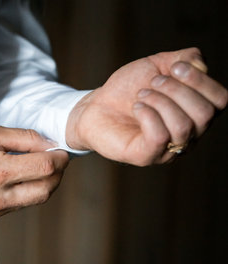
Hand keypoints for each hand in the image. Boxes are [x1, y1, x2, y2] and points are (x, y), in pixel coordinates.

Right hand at [0, 125, 68, 219]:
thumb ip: (26, 138)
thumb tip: (51, 145)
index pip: (44, 168)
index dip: (60, 159)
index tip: (62, 151)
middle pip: (46, 190)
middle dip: (58, 174)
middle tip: (58, 160)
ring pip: (36, 200)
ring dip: (46, 183)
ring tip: (43, 167)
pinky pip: (21, 204)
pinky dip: (30, 191)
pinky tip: (25, 177)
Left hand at [66, 48, 226, 165]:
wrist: (96, 106)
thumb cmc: (128, 89)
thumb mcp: (157, 65)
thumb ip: (184, 59)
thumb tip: (201, 65)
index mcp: (196, 113)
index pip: (220, 100)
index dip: (201, 80)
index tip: (175, 67)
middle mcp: (189, 135)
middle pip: (205, 114)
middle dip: (177, 90)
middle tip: (152, 83)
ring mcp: (168, 149)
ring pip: (183, 126)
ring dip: (160, 101)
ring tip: (141, 95)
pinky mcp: (146, 156)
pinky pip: (160, 137)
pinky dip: (148, 114)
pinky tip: (136, 107)